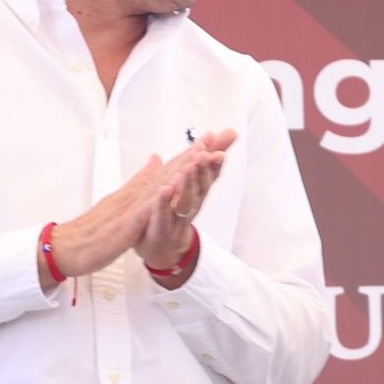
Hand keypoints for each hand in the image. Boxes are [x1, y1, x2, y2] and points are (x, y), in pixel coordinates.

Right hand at [37, 130, 236, 290]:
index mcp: (138, 192)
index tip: (211, 138)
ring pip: (158, 188)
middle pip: (168, 172)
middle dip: (193, 155)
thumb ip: (141, 180)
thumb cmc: (95, 227)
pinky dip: (155, 201)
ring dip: (179, 170)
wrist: (68, 247)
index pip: (168, 169)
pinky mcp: (123, 227)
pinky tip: (168, 190)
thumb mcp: (123, 201)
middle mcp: (135, 196)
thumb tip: (157, 159)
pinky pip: (141, 213)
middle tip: (215, 137)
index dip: (190, 153)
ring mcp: (129, 210)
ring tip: (199, 154)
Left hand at [136, 129, 236, 286]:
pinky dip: (163, 203)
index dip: (213, 157)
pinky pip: (163, 216)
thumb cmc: (176, 213)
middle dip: (205, 168)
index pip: (209, 173)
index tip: (218, 139)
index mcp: (197, 193)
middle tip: (206, 152)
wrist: (163, 249)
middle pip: (202, 186)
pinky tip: (164, 189)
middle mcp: (192, 205)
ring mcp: (178, 219)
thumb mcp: (191, 184)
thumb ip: (202, 160)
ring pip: (186, 201)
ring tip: (188, 167)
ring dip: (188, 183)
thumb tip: (222, 133)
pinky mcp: (162, 231)